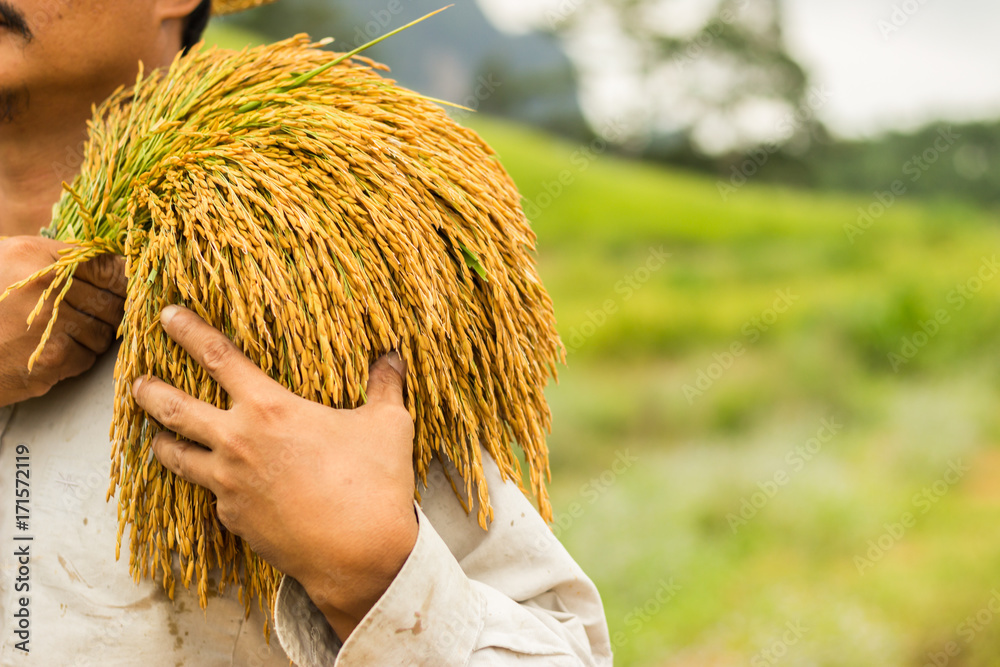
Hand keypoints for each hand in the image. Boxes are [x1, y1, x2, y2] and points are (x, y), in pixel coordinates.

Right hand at [0, 236, 125, 406]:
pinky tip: (52, 351)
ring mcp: (49, 327)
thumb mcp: (10, 262)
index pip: (106, 267)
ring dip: (92, 336)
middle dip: (109, 311)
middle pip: (111, 302)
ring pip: (102, 333)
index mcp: (35, 258)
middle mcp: (45, 289)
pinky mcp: (50, 361)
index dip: (120, 281)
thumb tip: (117, 269)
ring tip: (66, 332)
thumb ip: (59, 261)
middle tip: (94, 315)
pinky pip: (87, 358)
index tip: (122, 288)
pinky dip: (77, 358)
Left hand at [131, 305, 418, 640]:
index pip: (216, 357)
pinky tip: (216, 486)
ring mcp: (229, 484)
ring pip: (176, 456)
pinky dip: (210, 485)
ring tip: (155, 436)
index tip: (167, 314)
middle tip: (138, 382)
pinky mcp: (233, 518)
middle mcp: (237, 442)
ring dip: (162, 441)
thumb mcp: (388, 424)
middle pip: (175, 409)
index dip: (188, 330)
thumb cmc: (374, 483)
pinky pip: (211, 495)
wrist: (358, 555)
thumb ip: (385, 385)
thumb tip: (393, 356)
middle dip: (151, 391)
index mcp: (270, 408)